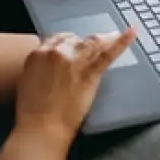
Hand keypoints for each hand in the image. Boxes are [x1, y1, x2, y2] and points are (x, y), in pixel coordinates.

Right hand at [13, 28, 135, 140]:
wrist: (42, 126)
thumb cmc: (32, 110)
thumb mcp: (27, 81)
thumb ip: (39, 68)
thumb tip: (48, 65)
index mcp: (37, 53)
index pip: (56, 39)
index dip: (66, 43)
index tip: (72, 46)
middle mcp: (56, 52)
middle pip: (74, 39)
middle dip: (81, 45)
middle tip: (88, 51)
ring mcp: (74, 61)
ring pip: (92, 42)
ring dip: (103, 38)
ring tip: (113, 35)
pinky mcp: (89, 73)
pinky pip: (108, 54)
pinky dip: (122, 41)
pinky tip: (132, 33)